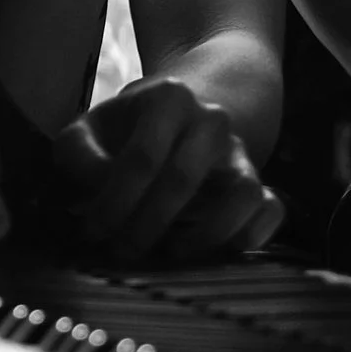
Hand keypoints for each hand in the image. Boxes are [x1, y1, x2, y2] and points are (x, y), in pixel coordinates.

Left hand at [51, 78, 283, 260]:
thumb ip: (79, 154)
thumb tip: (99, 189)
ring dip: (206, 233)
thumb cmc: (121, 131)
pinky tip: (216, 253)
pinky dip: (251, 236)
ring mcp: (241, 152)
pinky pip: (272, 210)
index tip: (93, 232)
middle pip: (183, 178)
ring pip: (243, 193)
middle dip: (146, 223)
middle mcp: (212, 120)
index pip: (141, 157)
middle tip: (121, 251)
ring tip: (170, 253)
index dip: (114, 201)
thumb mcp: (88, 129)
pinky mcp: (259, 182)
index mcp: (169, 98)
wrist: (173, 115)